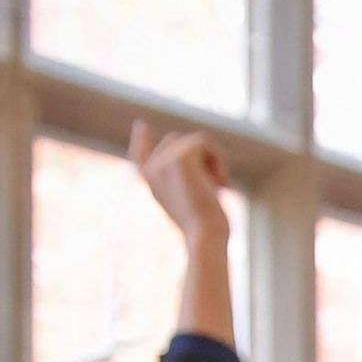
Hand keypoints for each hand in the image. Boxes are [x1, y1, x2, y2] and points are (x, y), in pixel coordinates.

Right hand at [129, 119, 229, 245]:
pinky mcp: (180, 157)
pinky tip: (222, 182)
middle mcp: (152, 170)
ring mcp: (163, 161)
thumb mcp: (193, 200)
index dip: (141, 139)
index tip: (141, 125)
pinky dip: (220, 158)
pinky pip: (204, 141)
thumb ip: (187, 179)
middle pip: (177, 140)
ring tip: (220, 185)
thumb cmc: (205, 226)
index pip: (139, 155)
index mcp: (151, 183)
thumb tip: (198, 154)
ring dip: (214, 160)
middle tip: (218, 184)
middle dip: (202, 156)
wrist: (205, 236)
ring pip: (195, 140)